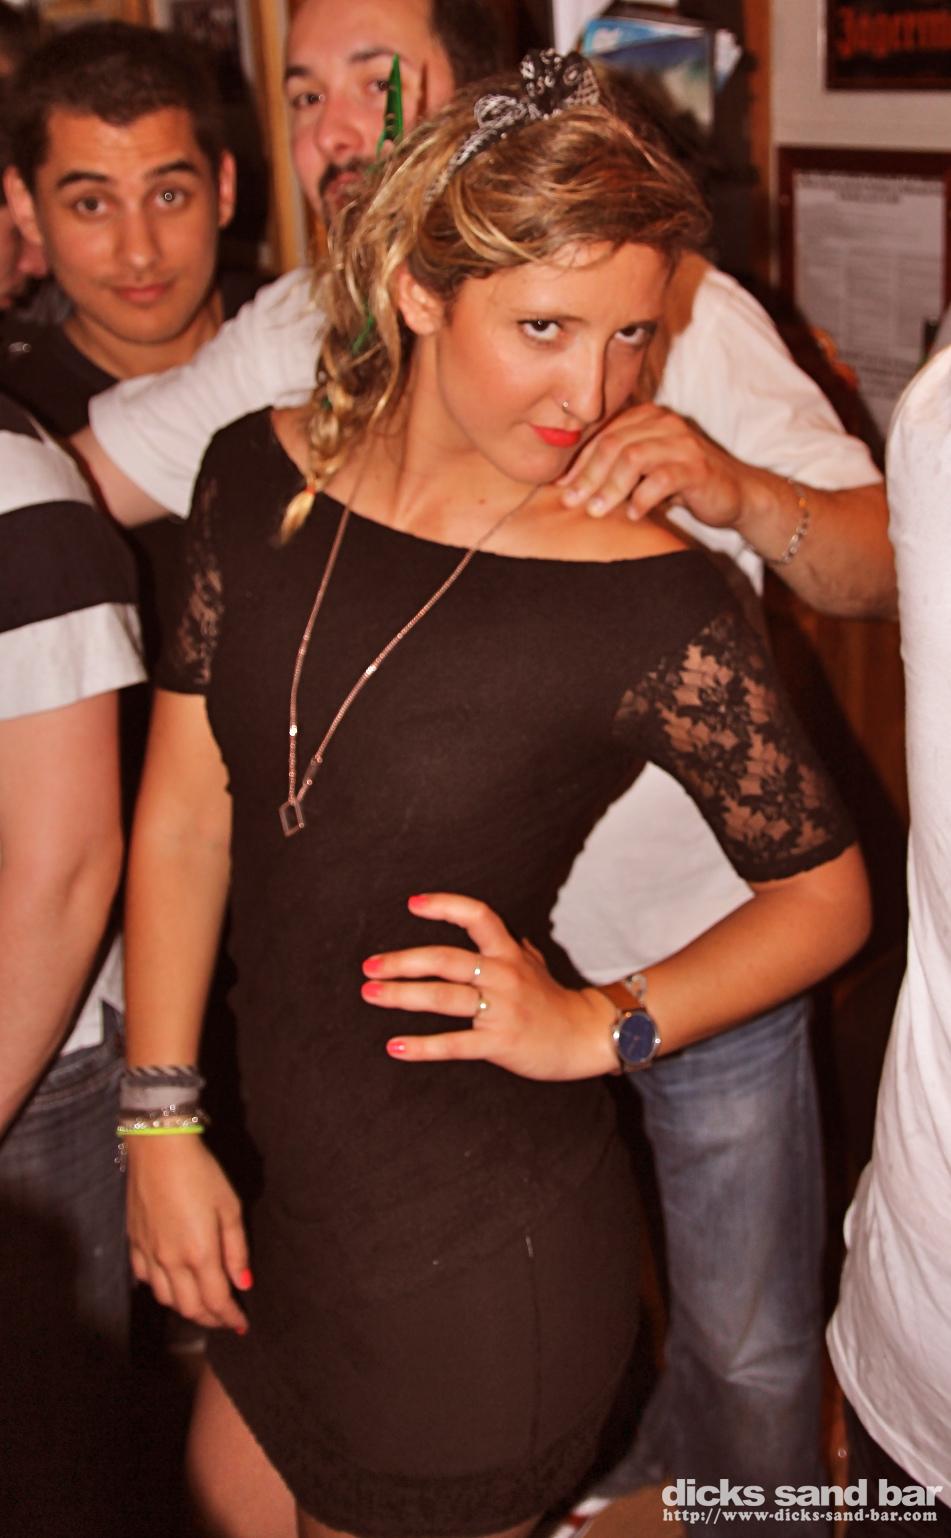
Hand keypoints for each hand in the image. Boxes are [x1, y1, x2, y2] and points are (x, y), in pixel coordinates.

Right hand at [126, 1133, 250, 1332]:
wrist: (159, 1149)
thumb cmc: (201, 1173)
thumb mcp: (230, 1207)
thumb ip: (236, 1250)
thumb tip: (243, 1283)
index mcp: (199, 1254)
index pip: (216, 1300)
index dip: (230, 1318)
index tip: (242, 1325)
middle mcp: (171, 1261)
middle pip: (190, 1307)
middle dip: (210, 1319)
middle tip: (225, 1319)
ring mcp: (149, 1254)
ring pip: (166, 1298)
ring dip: (186, 1308)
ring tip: (202, 1305)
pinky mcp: (134, 1243)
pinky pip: (146, 1279)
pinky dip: (161, 1290)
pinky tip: (171, 1284)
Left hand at [361, 891, 617, 1079]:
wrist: (585, 1038)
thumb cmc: (554, 1001)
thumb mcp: (537, 966)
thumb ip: (514, 948)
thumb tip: (500, 932)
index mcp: (509, 953)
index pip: (478, 917)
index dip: (446, 906)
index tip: (413, 904)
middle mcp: (503, 975)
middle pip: (446, 960)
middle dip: (403, 961)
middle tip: (369, 965)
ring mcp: (501, 1009)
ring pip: (444, 997)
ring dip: (402, 995)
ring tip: (370, 994)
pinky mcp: (500, 1042)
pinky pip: (455, 1044)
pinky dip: (423, 1047)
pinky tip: (395, 1046)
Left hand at [559, 402, 749, 527]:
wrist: (735, 493)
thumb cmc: (683, 483)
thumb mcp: (647, 470)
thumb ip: (618, 468)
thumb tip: (571, 486)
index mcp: (648, 418)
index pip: (604, 436)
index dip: (579, 463)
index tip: (561, 487)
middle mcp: (664, 423)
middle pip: (613, 445)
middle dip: (588, 475)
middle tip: (571, 502)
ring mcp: (682, 443)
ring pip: (633, 458)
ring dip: (610, 487)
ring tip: (596, 511)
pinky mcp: (697, 467)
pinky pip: (661, 479)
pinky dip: (642, 498)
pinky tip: (634, 515)